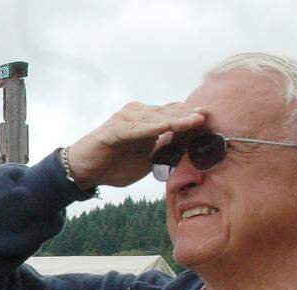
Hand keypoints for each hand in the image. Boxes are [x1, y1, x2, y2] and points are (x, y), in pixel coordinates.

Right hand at [66, 102, 206, 188]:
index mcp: (148, 120)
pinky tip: (166, 127)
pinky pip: (136, 128)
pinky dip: (151, 128)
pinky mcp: (113, 129)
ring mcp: (126, 120)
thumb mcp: (147, 161)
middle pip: (169, 112)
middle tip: (209, 116)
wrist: (84, 171)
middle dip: (189, 114)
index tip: (212, 118)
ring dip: (176, 119)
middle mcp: (138, 114)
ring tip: (195, 120)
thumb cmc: (115, 165)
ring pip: (156, 118)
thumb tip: (189, 151)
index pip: (174, 114)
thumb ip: (165, 152)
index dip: (192, 116)